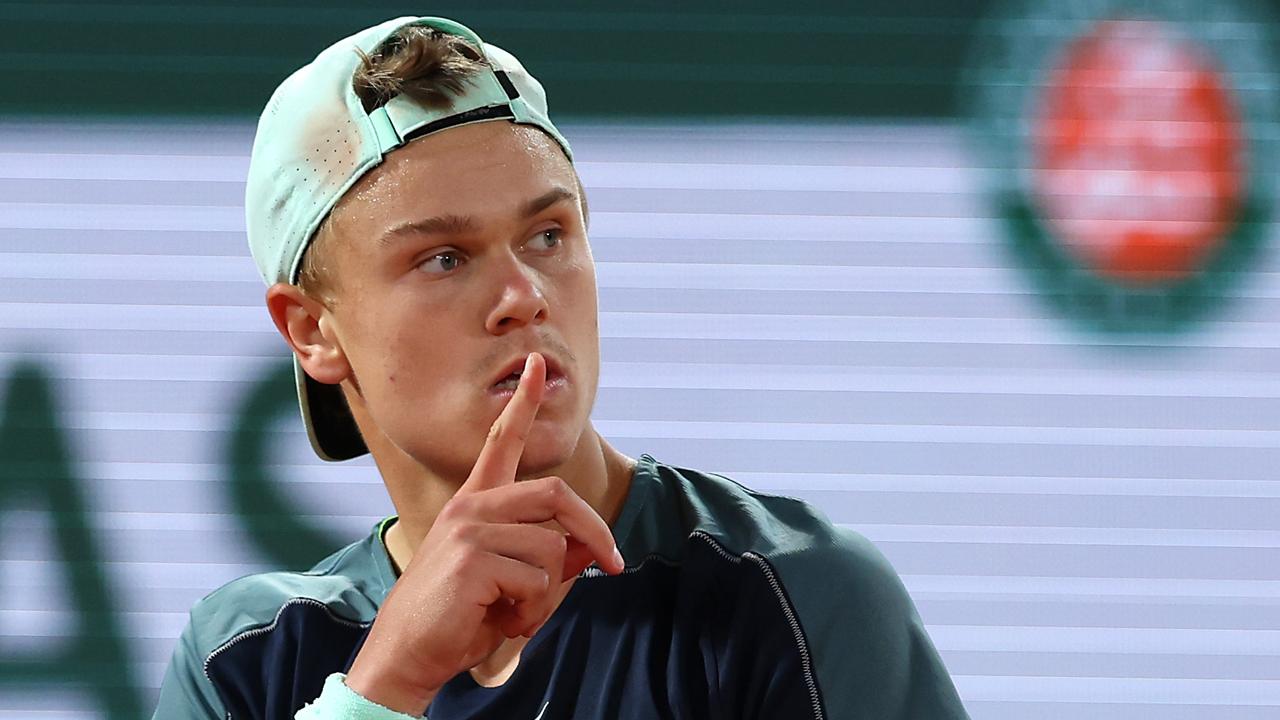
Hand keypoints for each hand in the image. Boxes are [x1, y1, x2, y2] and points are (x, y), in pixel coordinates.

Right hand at [344, 352, 624, 714]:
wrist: (408, 655)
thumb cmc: (459, 619)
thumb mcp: (514, 584)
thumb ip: (548, 559)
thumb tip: (589, 550)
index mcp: (475, 504)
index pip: (503, 442)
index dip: (523, 403)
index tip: (538, 365)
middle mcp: (471, 507)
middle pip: (556, 494)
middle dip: (595, 531)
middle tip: (615, 566)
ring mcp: (469, 529)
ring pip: (552, 547)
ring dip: (550, 592)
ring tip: (515, 611)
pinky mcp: (472, 558)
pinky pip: (539, 578)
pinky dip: (533, 609)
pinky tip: (501, 619)